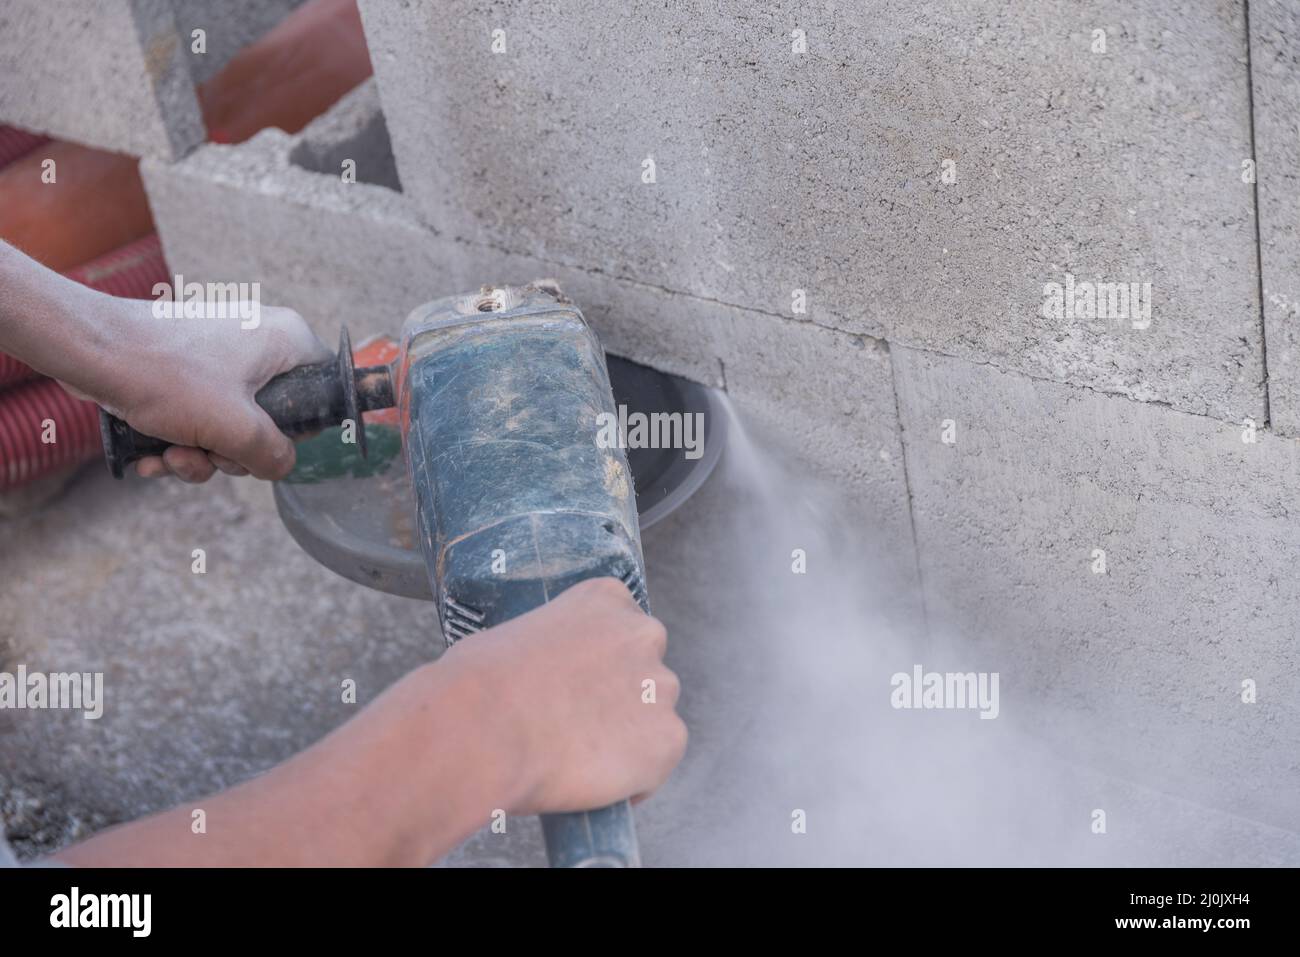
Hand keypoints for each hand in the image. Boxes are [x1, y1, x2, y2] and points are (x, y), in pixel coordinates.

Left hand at [61, 297, 330, 481]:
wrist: (89, 349)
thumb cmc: (164, 375)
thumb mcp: (234, 427)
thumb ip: (273, 455)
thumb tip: (279, 466)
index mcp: (285, 340)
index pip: (324, 389)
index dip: (301, 428)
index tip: (267, 443)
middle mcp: (259, 342)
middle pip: (274, 419)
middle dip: (236, 452)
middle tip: (210, 452)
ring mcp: (222, 357)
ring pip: (232, 426)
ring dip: (203, 454)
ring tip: (171, 455)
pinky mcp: (188, 371)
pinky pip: (201, 418)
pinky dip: (181, 442)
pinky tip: (153, 455)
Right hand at [442, 577, 686, 815]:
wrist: (484, 727)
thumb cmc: (478, 683)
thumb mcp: (511, 638)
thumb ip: (548, 650)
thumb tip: (539, 679)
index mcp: (606, 598)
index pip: (622, 630)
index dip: (603, 664)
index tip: (580, 688)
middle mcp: (643, 635)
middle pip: (645, 672)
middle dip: (621, 698)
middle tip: (581, 727)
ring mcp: (660, 687)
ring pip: (654, 717)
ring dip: (628, 736)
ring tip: (581, 760)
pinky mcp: (667, 739)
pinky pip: (658, 761)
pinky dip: (635, 777)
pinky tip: (598, 785)